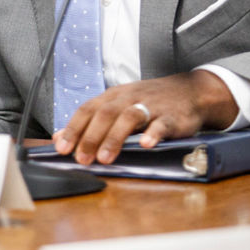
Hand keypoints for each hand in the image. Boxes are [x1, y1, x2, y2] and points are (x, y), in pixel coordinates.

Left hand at [50, 71, 237, 164]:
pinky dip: (153, 134)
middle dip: (90, 137)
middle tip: (81, 158)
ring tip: (105, 158)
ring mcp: (151, 106)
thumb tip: (59, 138)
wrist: (190, 91)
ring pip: (129, 118)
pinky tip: (146, 145)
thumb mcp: (118, 105)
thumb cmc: (149, 101)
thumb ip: (90, 121)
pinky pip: (161, 124)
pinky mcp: (172, 116)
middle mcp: (128, 98)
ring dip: (114, 138)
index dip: (73, 128)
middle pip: (105, 114)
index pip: (87, 110)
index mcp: (113, 96)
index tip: (61, 147)